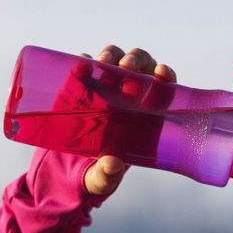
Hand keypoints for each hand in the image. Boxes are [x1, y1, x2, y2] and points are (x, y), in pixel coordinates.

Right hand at [77, 45, 176, 195]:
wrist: (67, 165)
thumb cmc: (97, 169)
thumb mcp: (101, 178)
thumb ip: (107, 176)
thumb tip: (111, 165)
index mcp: (146, 112)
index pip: (163, 86)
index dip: (165, 75)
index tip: (162, 72)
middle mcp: (128, 92)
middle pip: (140, 64)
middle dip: (136, 60)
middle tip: (126, 68)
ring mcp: (104, 85)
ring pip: (115, 58)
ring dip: (111, 55)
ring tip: (103, 63)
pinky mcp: (81, 84)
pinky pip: (84, 64)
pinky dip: (83, 61)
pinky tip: (80, 64)